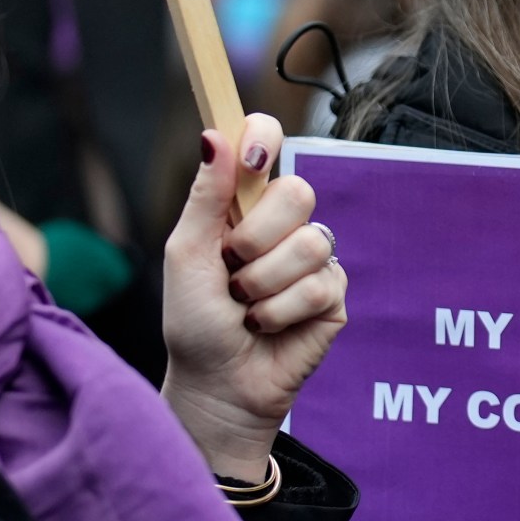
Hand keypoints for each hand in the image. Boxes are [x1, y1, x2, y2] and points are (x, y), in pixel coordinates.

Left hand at [161, 114, 346, 480]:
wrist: (215, 384)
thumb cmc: (194, 322)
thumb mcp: (186, 255)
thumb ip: (205, 197)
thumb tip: (214, 136)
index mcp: (243, 203)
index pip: (267, 143)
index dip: (265, 137)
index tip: (253, 156)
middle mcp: (282, 224)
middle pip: (298, 191)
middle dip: (256, 238)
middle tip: (233, 268)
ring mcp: (312, 259)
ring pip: (310, 243)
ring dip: (264, 284)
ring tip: (246, 307)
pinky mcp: (333, 296)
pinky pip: (320, 285)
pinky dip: (282, 312)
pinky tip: (268, 326)